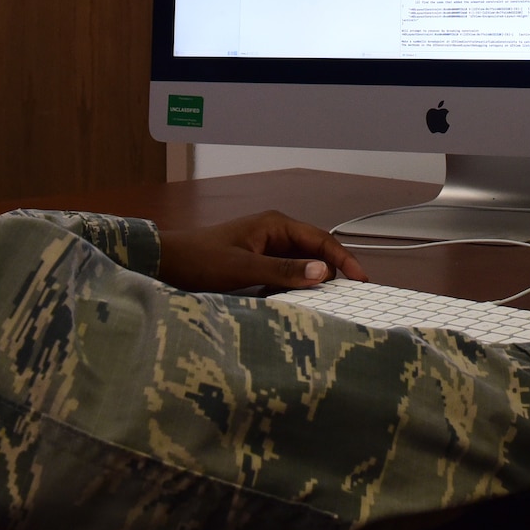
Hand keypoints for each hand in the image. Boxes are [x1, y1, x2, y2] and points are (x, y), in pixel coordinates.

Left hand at [156, 210, 367, 292]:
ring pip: (302, 266)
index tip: (362, 281)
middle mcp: (275, 233)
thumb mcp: (243, 268)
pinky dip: (296, 289)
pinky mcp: (258, 265)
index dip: (344, 260)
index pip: (321, 240)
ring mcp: (267, 249)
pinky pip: (286, 276)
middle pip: (315, 253)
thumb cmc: (201, 260)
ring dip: (314, 283)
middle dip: (333, 272)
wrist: (167, 264)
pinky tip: (300, 304)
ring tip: (331, 304)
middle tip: (352, 298)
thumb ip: (283, 271)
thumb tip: (322, 273)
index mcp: (275, 225)